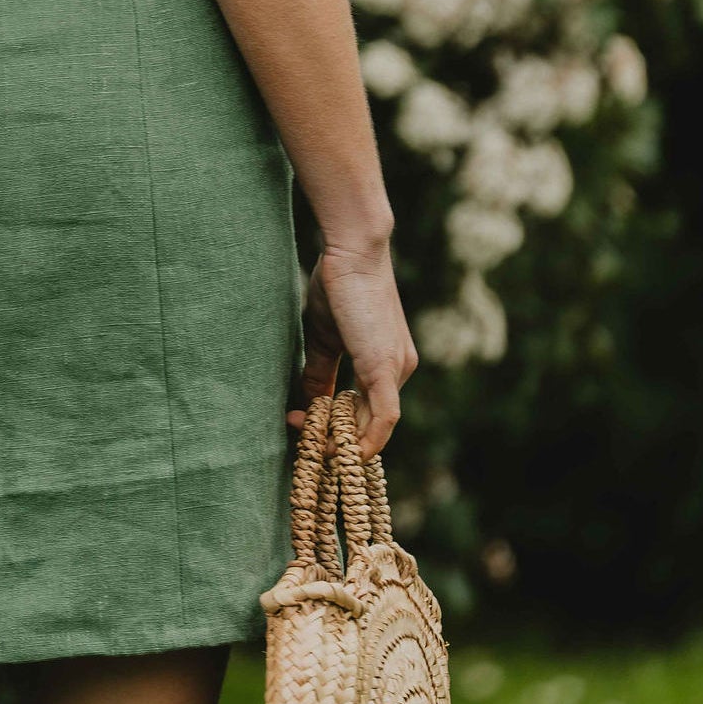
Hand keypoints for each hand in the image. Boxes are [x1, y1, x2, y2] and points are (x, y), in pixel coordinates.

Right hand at [287, 238, 417, 460]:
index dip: (336, 426)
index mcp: (386, 363)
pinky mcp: (385, 368)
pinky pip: (383, 418)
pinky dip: (366, 440)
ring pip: (375, 426)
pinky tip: (343, 451)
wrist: (353, 251)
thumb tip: (309, 405)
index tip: (302, 424)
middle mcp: (400, 370)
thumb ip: (320, 372)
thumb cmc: (338, 284)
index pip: (365, 410)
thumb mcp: (325, 337)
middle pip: (371, 423)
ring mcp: (396, 371)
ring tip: (312, 444)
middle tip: (302, 438)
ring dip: (344, 443)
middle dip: (337, 439)